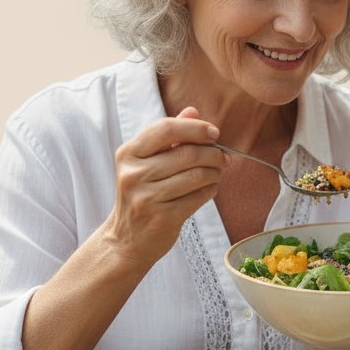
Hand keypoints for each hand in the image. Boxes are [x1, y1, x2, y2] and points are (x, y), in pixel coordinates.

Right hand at [102, 107, 224, 268]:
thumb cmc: (142, 194)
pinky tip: (208, 189)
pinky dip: (210, 190)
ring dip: (215, 173)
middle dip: (214, 153)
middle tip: (223, 158)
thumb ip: (169, 136)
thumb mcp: (146, 162)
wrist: (126, 239)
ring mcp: (146, 197)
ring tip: (216, 174)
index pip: (167, 128)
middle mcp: (134, 174)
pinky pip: (199, 196)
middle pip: (188, 153)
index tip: (214, 133)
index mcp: (128, 153)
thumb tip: (193, 110)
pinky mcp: (162, 217)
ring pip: (197, 175)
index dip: (196, 128)